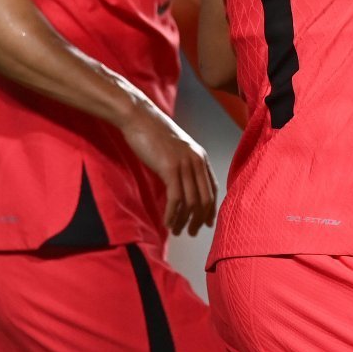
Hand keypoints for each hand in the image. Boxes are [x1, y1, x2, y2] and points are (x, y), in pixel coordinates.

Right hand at [117, 93, 218, 235]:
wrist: (140, 118)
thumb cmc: (154, 134)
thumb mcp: (176, 150)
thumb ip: (183, 166)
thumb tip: (183, 187)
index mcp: (200, 157)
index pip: (212, 189)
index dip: (210, 209)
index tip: (206, 223)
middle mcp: (197, 161)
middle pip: (205, 198)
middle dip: (199, 219)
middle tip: (191, 233)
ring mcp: (184, 164)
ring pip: (191, 202)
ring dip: (184, 220)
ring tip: (177, 231)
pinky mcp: (170, 168)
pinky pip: (176, 199)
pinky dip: (173, 215)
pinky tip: (168, 223)